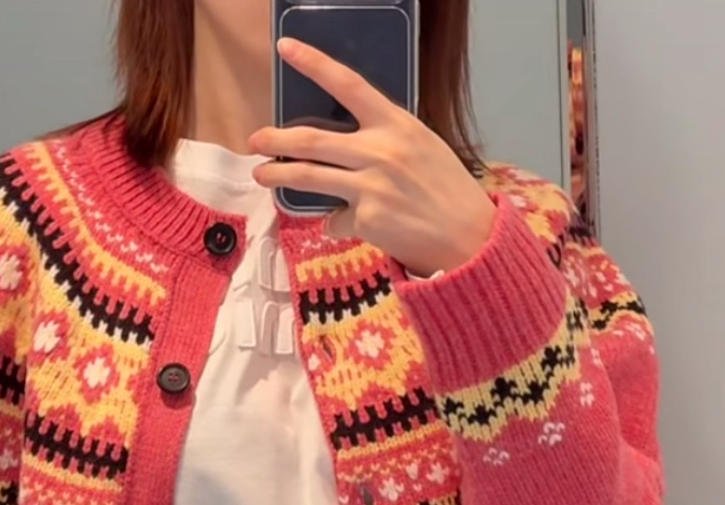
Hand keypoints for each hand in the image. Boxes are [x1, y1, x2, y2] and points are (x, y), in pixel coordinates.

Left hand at [249, 38, 497, 277]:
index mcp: (396, 124)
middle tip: (255, 140)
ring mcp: (372, 187)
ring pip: (311, 177)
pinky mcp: (367, 220)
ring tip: (263, 175)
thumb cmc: (447, 189)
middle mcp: (380, 152)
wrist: (469, 236)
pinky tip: (347, 225)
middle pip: (313, 139)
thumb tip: (346, 149)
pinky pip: (336, 219)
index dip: (314, 64)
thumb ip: (384, 140)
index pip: (349, 85)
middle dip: (277, 139)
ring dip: (280, 176)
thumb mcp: (422, 147)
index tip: (286, 48)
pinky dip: (336, 223)